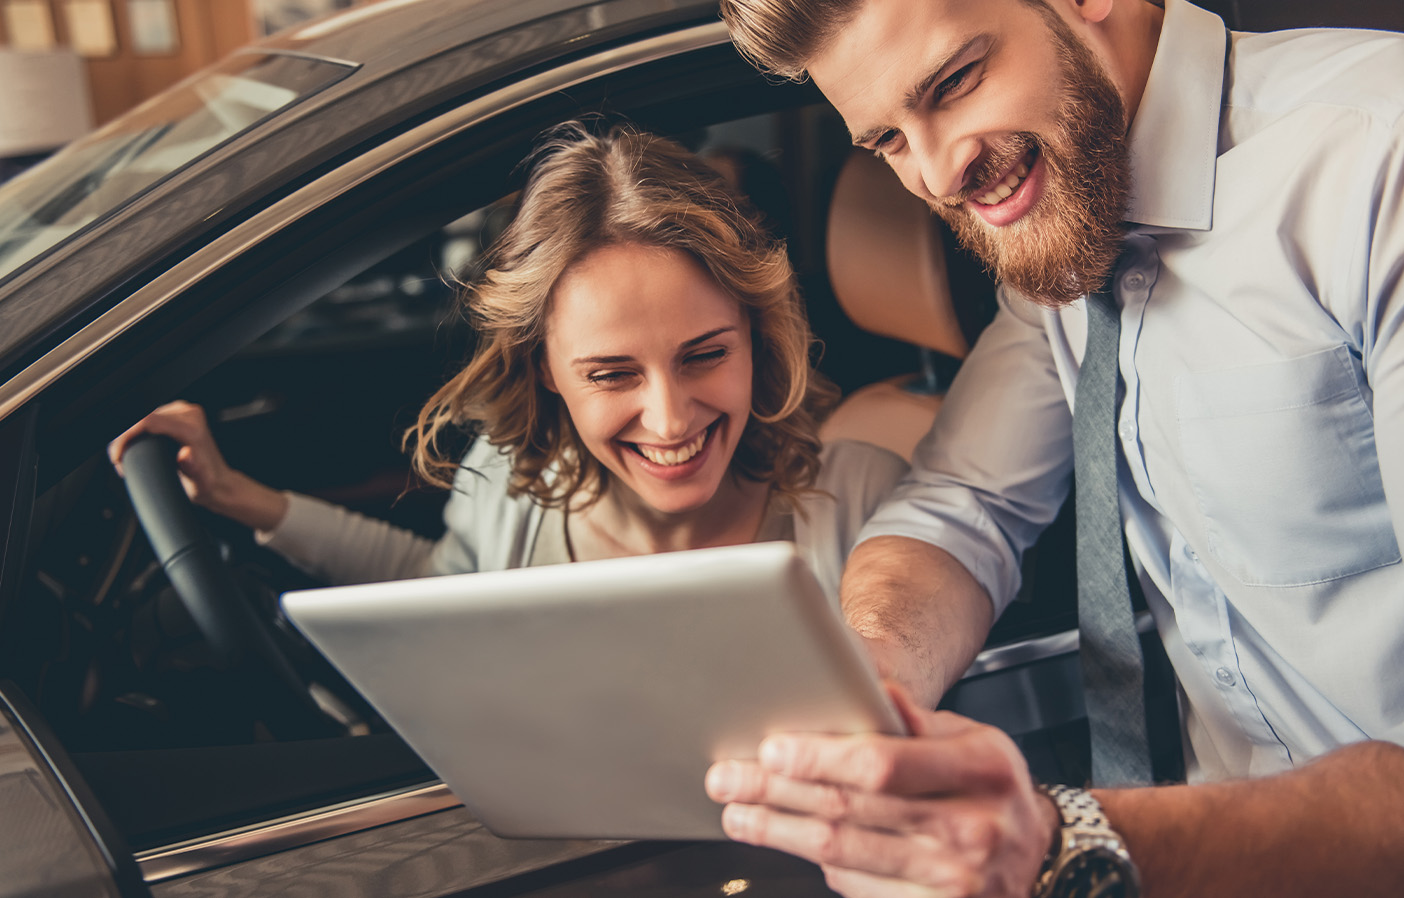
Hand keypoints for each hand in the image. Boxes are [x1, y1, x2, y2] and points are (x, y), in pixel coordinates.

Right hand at [109, 401, 286, 529]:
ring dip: (130, 434)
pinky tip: (135, 445)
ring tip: (124, 455)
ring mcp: (184, 412)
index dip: (125, 435)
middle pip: (143, 417)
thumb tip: (185, 455)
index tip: (117, 454)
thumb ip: (191, 467)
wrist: (219, 484)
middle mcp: (189, 415)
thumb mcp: (198, 481)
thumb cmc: (207, 484)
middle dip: (124, 438)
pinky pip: (150, 418)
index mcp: (192, 427)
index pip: (147, 421)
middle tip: (118, 460)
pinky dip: (138, 431)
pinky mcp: (179, 415)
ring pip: (144, 417)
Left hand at [705, 684, 1059, 897]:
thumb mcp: (972, 739)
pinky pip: (859, 890)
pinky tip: (795, 844)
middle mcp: (970, 828)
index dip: (819, 758)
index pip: (883, 764)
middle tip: (730, 779)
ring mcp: (955, 882)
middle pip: (850, 811)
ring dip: (780, 833)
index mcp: (980, 769)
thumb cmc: (993, 789)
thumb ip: (916, 719)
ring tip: (740, 815)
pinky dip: (823, 867)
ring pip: (843, 855)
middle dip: (776, 794)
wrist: (1041, 858)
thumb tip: (866, 685)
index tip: (771, 749)